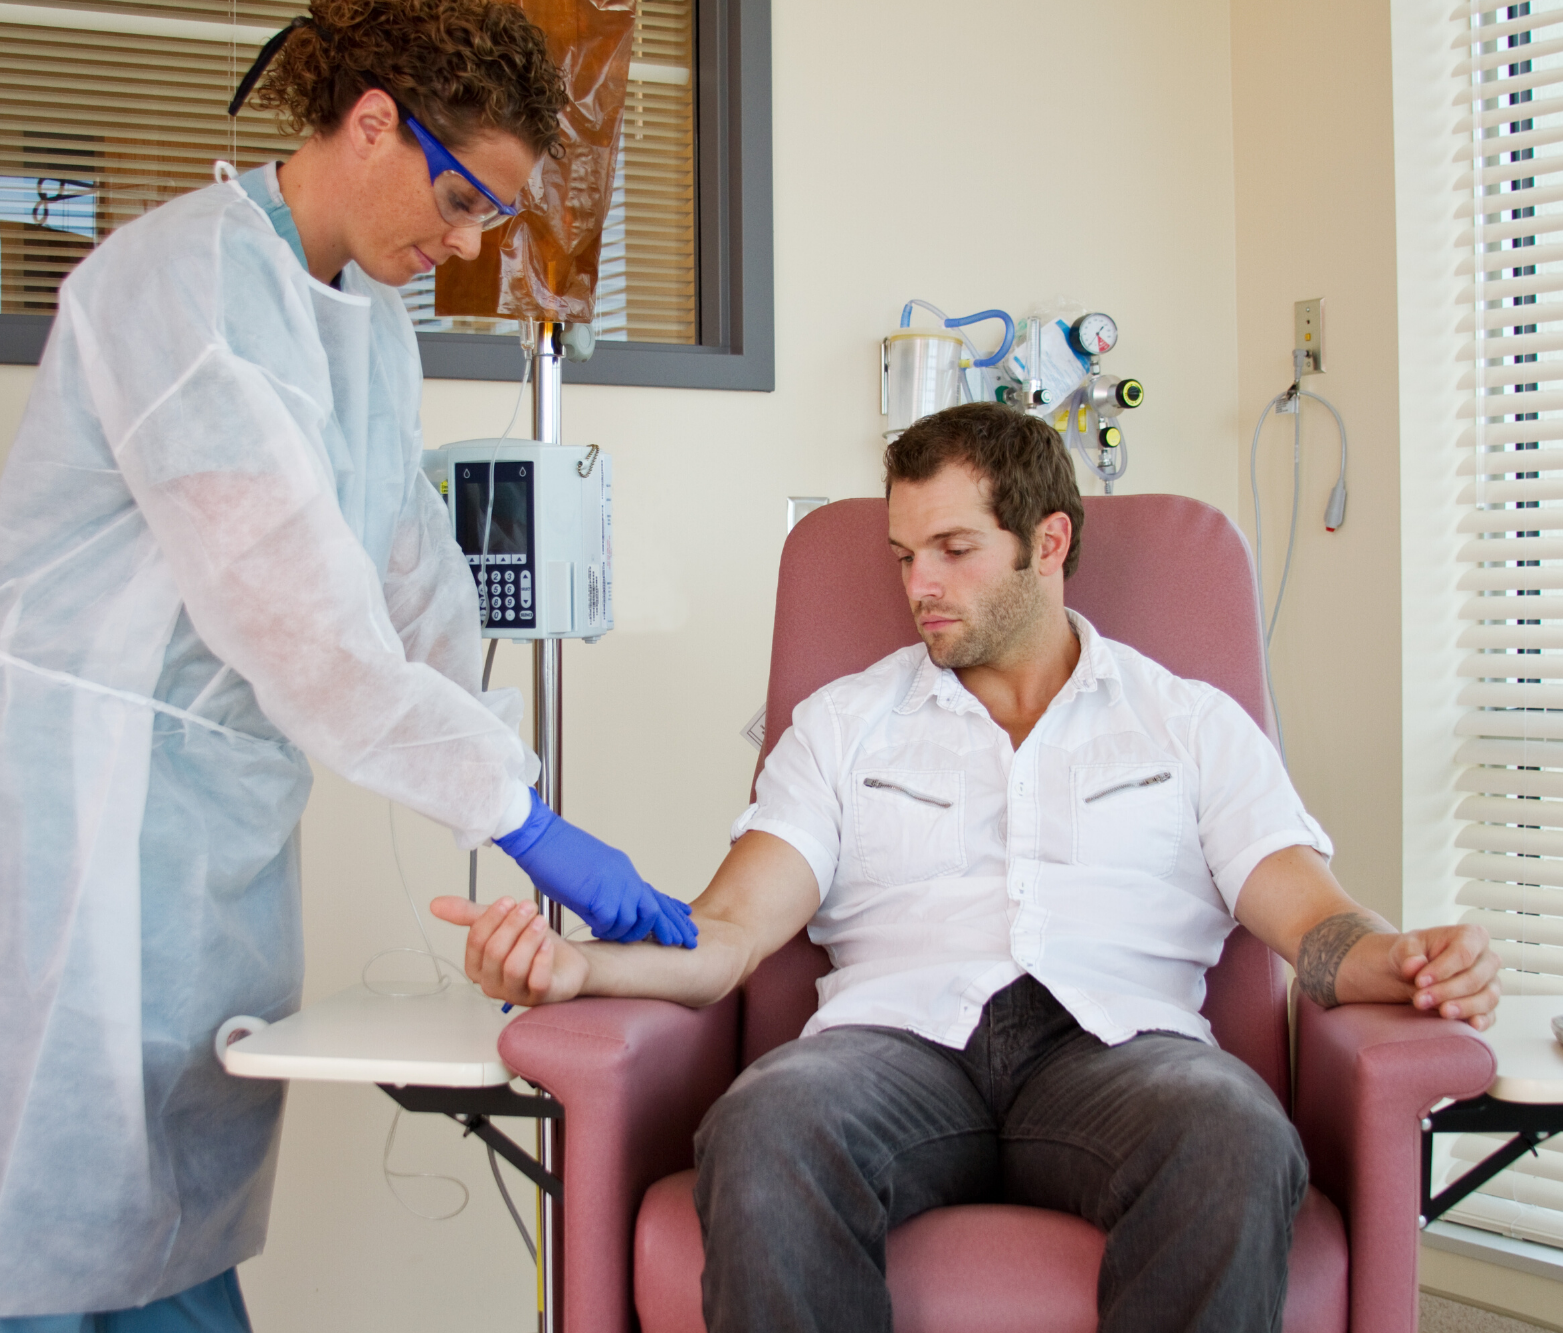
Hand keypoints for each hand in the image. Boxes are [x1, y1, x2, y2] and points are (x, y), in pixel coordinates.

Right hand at [430, 896, 587, 1006]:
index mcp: (478, 968)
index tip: (508, 901)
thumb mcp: (500, 924)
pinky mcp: (540, 998)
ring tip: (540, 922)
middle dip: (512, 924)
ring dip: (528, 938)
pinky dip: (542, 959)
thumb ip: (469, 915)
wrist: (567, 961)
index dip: (492, 918)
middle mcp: (493, 985)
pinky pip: (537, 981)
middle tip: (528, 907)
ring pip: (514, 966)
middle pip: (494, 952)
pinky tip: (548, 944)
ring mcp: (516, 994)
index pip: (476, 942)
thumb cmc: (531, 946)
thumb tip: (435, 905)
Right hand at [495, 800, 696, 947]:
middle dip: (667, 928)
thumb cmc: (555, 855)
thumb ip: (604, 893)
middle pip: (655, 908)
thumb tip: (607, 918)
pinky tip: (595, 930)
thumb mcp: (589, 875)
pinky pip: (610, 922)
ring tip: (613, 936)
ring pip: (635, 920)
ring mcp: (613, 884)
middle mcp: (624, 876)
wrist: (539, 836)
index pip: (654, 894)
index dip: (672, 910)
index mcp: (623, 871)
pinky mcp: (598, 893)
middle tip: (679, 943)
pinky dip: (604, 930)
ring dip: (625, 933)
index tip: (686, 920)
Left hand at [1388, 924, 1501, 1029]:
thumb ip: (1408, 954)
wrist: (1414, 973)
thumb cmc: (1414, 955)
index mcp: (1472, 936)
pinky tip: (1470, 1025)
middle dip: (1446, 991)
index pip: (1464, 953)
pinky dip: (1481, 1021)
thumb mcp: (1405, 948)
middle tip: (1420, 1000)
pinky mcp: (1488, 1005)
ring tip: (1439, 1012)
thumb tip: (1414, 966)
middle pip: (1474, 978)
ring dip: (1462, 1007)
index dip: (1442, 969)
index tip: (1419, 981)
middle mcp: (1488, 959)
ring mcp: (1492, 983)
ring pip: (1487, 998)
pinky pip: (1491, 1015)